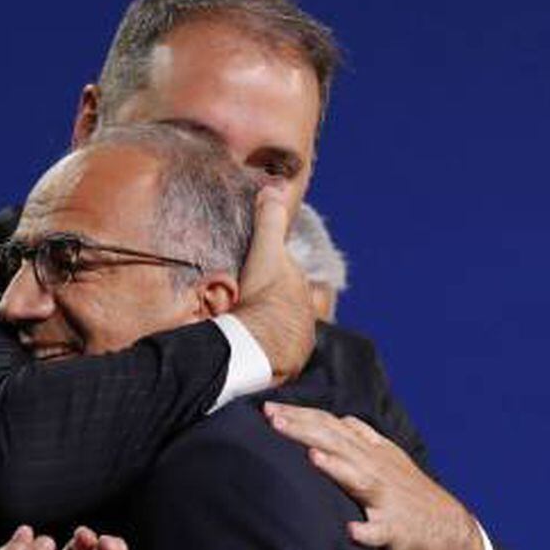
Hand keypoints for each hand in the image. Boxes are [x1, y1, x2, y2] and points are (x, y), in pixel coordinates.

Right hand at [232, 188, 315, 381]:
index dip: (268, 274)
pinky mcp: (289, 364)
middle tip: (244, 303)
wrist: (257, 346)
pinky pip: (276, 355)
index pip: (285, 277)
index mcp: (300, 289)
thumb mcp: (264, 252)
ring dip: (267, 328)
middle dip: (269, 302)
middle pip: (284, 304)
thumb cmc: (260, 297)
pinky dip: (266, 351)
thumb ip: (270, 220)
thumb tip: (276, 185)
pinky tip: (251, 350)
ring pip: (281, 329)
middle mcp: (305, 316)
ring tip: (245, 329)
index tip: (252, 279)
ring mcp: (299, 341)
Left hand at [264, 402, 484, 549]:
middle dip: (305, 431)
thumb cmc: (412, 495)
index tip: (270, 409)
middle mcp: (377, 469)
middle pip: (337, 445)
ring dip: (336, 469)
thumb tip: (339, 419)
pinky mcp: (396, 530)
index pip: (332, 427)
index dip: (303, 417)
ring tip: (311, 457)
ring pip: (358, 480)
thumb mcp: (390, 459)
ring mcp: (387, 499)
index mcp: (372, 453)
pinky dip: (366, 532)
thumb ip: (363, 439)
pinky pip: (380, 532)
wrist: (451, 532)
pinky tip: (351, 532)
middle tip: (273, 419)